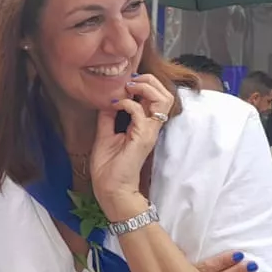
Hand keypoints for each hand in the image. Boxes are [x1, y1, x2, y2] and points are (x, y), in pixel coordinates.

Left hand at [90, 73, 174, 221]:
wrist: (110, 189)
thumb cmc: (109, 168)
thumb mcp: (105, 135)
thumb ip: (108, 117)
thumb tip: (107, 100)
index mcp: (144, 126)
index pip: (156, 97)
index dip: (144, 84)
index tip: (125, 82)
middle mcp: (151, 127)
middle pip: (166, 94)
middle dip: (149, 81)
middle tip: (130, 81)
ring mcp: (149, 132)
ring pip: (163, 99)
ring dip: (145, 88)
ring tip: (129, 88)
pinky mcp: (143, 138)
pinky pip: (141, 112)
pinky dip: (129, 103)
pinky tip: (118, 106)